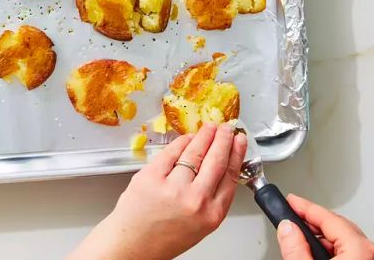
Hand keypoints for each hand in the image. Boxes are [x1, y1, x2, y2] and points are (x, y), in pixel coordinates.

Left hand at [67, 122, 247, 259]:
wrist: (133, 244)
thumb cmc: (165, 237)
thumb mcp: (200, 224)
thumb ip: (212, 198)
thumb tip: (219, 166)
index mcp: (211, 214)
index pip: (230, 176)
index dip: (237, 154)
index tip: (240, 141)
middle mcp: (195, 200)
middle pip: (216, 160)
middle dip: (224, 140)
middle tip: (227, 129)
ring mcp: (172, 186)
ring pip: (195, 152)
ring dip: (205, 136)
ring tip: (210, 128)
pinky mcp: (152, 176)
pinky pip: (171, 152)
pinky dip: (181, 142)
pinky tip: (188, 137)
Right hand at [276, 194, 373, 258]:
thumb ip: (295, 248)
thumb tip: (287, 228)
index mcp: (360, 249)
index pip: (327, 217)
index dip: (303, 206)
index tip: (290, 200)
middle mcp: (373, 254)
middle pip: (338, 226)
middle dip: (312, 221)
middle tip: (292, 214)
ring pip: (345, 239)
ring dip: (321, 236)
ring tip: (301, 236)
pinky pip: (352, 251)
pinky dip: (333, 248)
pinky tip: (317, 252)